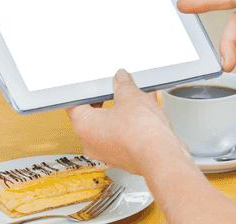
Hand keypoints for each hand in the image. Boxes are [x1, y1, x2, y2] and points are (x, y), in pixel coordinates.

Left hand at [66, 69, 187, 175]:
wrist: (160, 154)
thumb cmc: (140, 132)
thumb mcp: (130, 96)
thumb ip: (123, 85)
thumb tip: (121, 79)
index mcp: (84, 126)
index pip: (75, 104)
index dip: (86, 91)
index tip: (95, 85)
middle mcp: (91, 142)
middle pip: (93, 115)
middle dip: (106, 99)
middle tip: (116, 87)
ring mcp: (107, 152)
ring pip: (110, 125)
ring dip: (121, 110)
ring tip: (136, 96)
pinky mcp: (124, 156)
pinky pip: (123, 134)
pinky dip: (131, 122)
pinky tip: (146, 109)